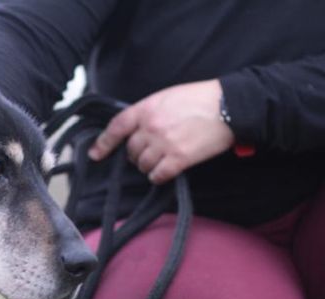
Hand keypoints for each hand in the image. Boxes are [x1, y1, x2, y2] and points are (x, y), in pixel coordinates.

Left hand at [88, 79, 234, 183]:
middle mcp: (151, 127)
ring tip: (160, 160)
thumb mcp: (168, 97)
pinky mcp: (179, 159)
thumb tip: (137, 129)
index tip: (95, 154)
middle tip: (149, 152)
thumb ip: (149, 112)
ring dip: (148, 166)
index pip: (116, 127)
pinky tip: (165, 171)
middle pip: (130, 150)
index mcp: (147, 109)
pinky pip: (158, 175)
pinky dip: (158, 176)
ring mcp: (164, 144)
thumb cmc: (201, 98)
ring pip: (142, 165)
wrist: (229, 106)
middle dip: (136, 154)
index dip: (103, 143)